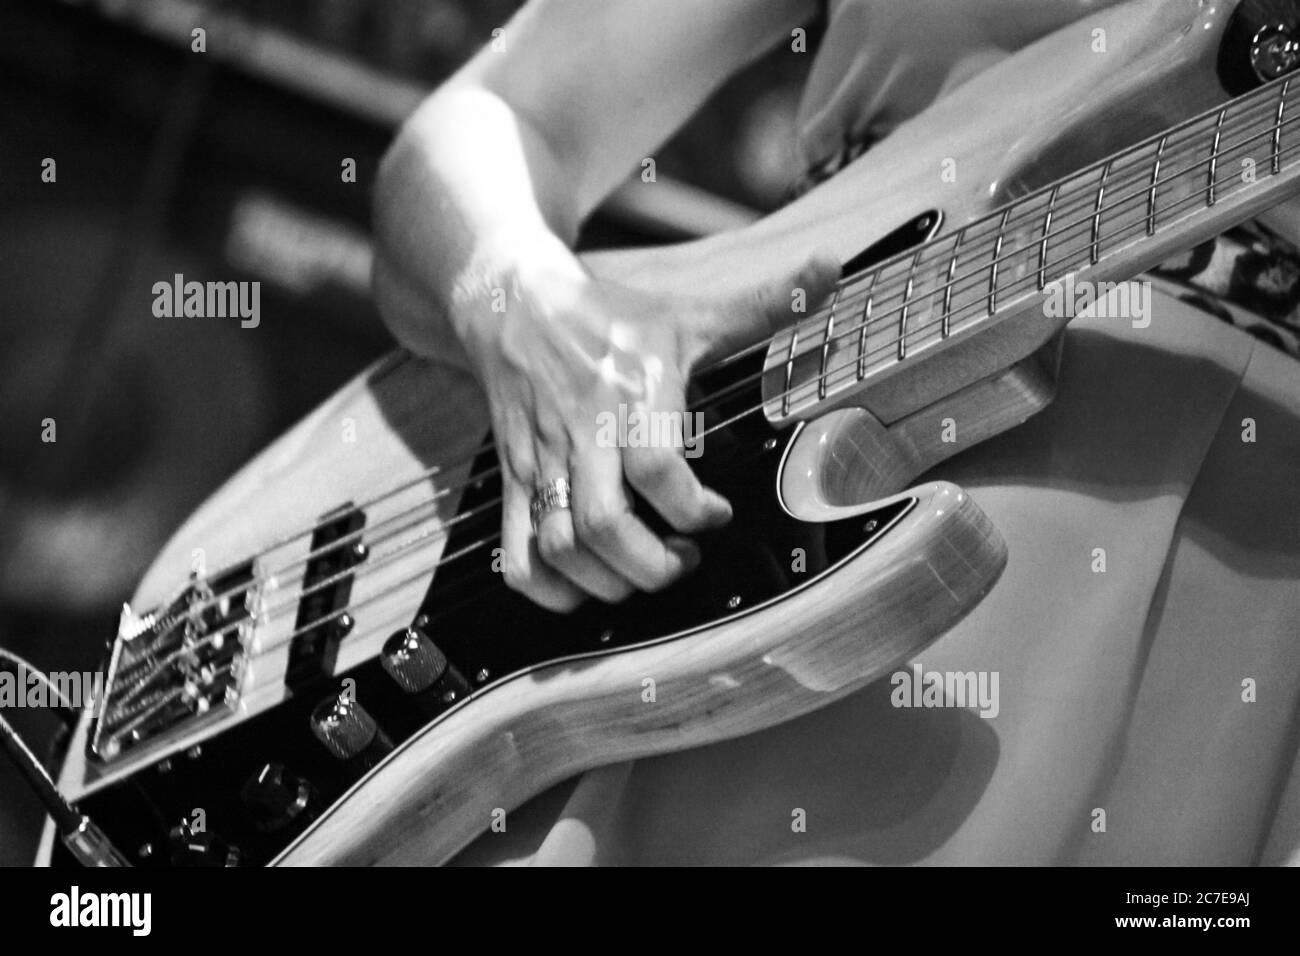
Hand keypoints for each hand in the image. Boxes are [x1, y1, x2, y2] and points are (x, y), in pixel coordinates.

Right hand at [379, 236, 838, 611]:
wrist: (513, 302)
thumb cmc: (607, 316)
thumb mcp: (690, 312)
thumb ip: (765, 303)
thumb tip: (832, 267)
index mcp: (629, 395)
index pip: (656, 469)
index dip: (693, 507)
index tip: (720, 513)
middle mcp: (580, 434)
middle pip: (602, 524)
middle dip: (650, 564)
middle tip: (684, 559)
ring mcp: (541, 462)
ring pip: (557, 548)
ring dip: (605, 581)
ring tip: (641, 573)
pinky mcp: (513, 479)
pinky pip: (515, 553)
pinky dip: (545, 588)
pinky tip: (581, 586)